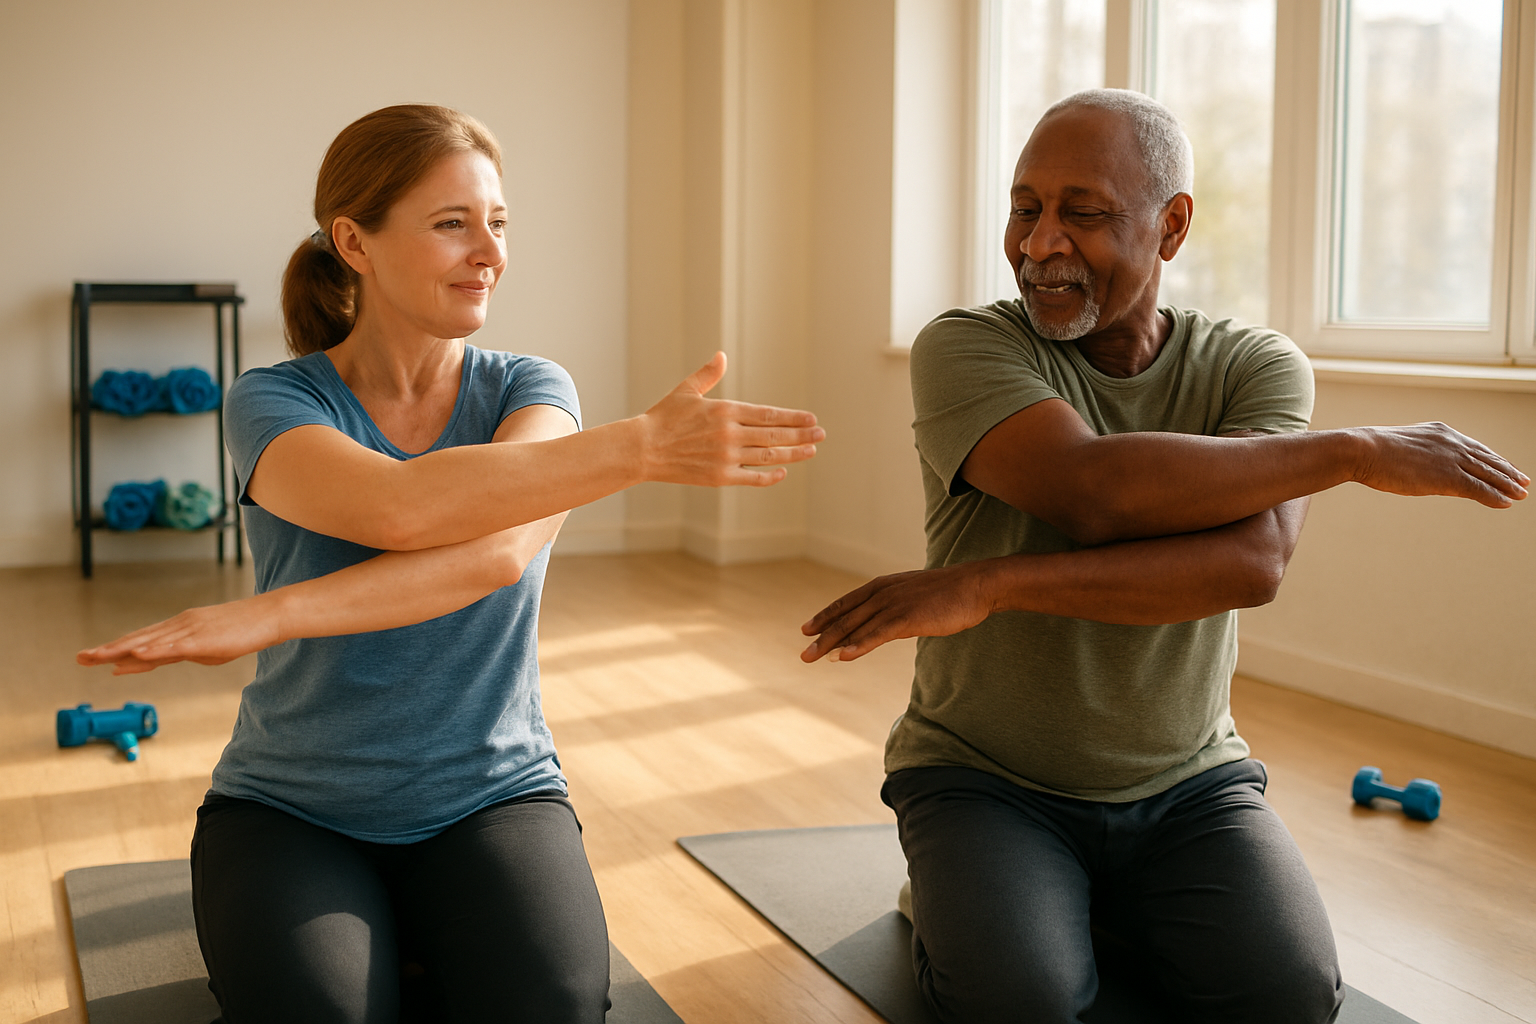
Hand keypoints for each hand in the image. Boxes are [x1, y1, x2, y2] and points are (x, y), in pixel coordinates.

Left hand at [76, 596, 281, 674]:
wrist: (270, 615)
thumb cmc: (243, 631)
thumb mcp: (207, 647)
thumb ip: (182, 652)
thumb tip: (161, 659)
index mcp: (180, 627)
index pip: (142, 639)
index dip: (116, 647)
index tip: (93, 656)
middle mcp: (180, 625)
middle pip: (138, 638)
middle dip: (108, 649)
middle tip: (80, 657)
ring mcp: (191, 631)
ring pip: (150, 642)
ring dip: (121, 649)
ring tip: (98, 657)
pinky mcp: (205, 639)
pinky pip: (174, 646)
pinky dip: (153, 650)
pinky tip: (137, 654)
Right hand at [639, 352, 823, 486]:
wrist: (643, 448)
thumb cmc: (663, 418)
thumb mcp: (686, 391)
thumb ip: (708, 374)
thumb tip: (722, 355)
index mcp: (725, 411)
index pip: (769, 414)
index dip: (793, 418)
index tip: (811, 419)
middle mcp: (730, 434)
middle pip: (775, 435)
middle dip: (801, 435)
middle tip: (821, 434)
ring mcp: (726, 457)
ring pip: (769, 456)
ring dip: (794, 453)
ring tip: (812, 450)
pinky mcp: (720, 477)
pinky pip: (752, 477)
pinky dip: (770, 476)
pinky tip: (783, 471)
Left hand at [800, 563, 993, 662]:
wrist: (974, 586)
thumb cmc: (949, 594)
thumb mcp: (914, 597)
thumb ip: (896, 608)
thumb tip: (885, 625)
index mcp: (883, 586)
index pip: (846, 603)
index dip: (825, 616)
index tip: (806, 629)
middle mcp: (882, 593)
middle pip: (845, 617)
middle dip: (821, 635)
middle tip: (803, 654)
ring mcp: (893, 605)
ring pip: (855, 627)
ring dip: (832, 643)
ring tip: (813, 657)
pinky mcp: (906, 618)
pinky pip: (877, 635)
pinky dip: (858, 645)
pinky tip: (843, 657)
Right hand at [1353, 422, 1528, 506]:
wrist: (1363, 450)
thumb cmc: (1371, 450)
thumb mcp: (1400, 446)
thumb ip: (1416, 453)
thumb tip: (1413, 463)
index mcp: (1441, 433)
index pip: (1475, 447)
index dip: (1492, 458)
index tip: (1504, 466)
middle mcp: (1452, 443)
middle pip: (1487, 459)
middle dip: (1507, 471)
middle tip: (1523, 481)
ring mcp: (1452, 460)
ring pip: (1488, 474)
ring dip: (1507, 484)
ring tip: (1521, 493)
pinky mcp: (1449, 478)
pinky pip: (1480, 489)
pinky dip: (1495, 496)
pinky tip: (1507, 502)